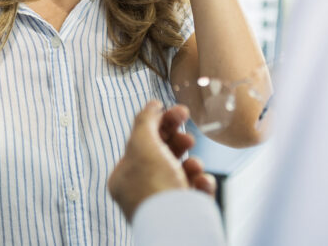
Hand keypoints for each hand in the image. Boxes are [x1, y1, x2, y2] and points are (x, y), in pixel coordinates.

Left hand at [109, 101, 216, 221]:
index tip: (175, 109)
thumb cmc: (154, 185)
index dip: (158, 123)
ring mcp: (165, 201)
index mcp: (125, 177)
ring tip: (193, 164)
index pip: (142, 143)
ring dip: (191, 162)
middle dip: (177, 139)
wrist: (175, 223)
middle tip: (187, 127)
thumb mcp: (142, 144)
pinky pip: (197, 188)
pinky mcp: (187, 209)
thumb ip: (145, 120)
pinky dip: (201, 181)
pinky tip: (200, 181)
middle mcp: (143, 191)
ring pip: (183, 170)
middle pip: (162, 154)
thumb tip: (152, 104)